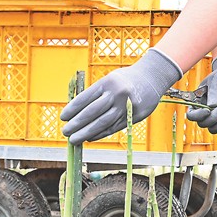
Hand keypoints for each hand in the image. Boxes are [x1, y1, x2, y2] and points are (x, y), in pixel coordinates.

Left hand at [61, 48, 182, 144]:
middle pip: (92, 112)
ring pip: (103, 123)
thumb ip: (97, 94)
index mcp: (108, 82)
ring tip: (75, 139)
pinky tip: (91, 137)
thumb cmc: (127, 78)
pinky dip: (101, 133)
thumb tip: (78, 113)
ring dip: (86, 133)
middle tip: (66, 132)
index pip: (85, 98)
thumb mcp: (111, 79)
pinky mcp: (134, 115)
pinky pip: (114, 127)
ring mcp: (127, 106)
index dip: (72, 109)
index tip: (63, 118)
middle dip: (77, 124)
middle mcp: (117, 94)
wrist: (153, 77)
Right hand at [186, 55, 216, 136]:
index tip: (208, 110)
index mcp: (198, 102)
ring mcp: (215, 116)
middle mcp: (205, 112)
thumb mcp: (216, 80)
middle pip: (203, 124)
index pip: (192, 115)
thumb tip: (211, 105)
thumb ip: (214, 91)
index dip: (198, 116)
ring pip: (213, 129)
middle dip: (213, 119)